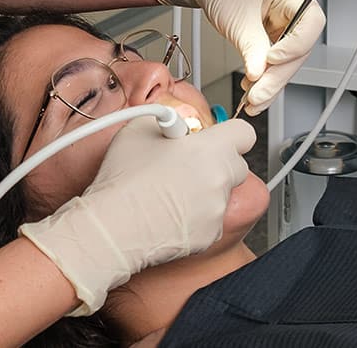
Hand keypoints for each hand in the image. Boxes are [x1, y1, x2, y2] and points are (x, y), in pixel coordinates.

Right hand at [19, 117, 254, 314]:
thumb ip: (168, 120)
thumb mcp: (139, 127)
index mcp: (211, 149)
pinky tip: (167, 213)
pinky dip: (195, 216)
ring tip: (169, 191)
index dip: (228, 134)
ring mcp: (217, 211)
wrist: (113, 227)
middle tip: (187, 163)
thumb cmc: (124, 178)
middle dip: (217, 163)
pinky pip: (209, 220)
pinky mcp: (209, 236)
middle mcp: (221, 180)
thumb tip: (174, 124)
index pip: (244, 133)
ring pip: (221, 194)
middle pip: (237, 165)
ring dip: (204, 190)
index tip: (213, 137)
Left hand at [143, 0, 325, 114]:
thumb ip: (251, 46)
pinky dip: (264, 79)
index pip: (311, 23)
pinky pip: (275, 63)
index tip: (272, 58)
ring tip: (251, 100)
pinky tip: (251, 91)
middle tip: (257, 93)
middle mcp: (296, 10)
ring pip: (287, 62)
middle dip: (277, 75)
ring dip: (270, 84)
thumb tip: (259, 75)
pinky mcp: (276, 39)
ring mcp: (287, 26)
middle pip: (299, 50)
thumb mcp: (237, 16)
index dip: (295, 45)